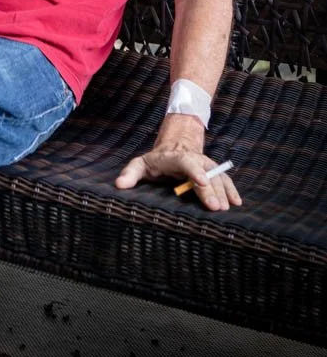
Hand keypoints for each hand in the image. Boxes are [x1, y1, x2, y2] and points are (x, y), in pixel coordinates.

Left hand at [115, 128, 241, 211]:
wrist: (173, 148)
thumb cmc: (155, 162)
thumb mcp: (139, 164)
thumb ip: (130, 174)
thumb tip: (119, 185)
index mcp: (175, 157)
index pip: (186, 162)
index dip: (194, 172)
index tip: (201, 182)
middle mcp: (194, 160)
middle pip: (204, 173)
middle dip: (210, 190)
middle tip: (215, 207)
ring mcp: (206, 165)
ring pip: (217, 177)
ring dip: (223, 191)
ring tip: (226, 208)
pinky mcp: (213, 172)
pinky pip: (224, 179)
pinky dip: (231, 190)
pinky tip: (237, 202)